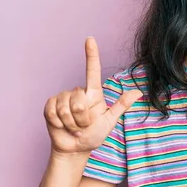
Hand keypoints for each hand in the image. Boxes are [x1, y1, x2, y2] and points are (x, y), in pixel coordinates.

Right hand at [43, 37, 141, 154]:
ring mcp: (62, 98)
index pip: (92, 70)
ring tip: (74, 127)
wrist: (75, 148)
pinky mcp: (49, 106)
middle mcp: (77, 92)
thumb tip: (138, 92)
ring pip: (65, 107)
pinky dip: (59, 123)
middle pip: (78, 99)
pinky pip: (52, 111)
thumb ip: (121, 106)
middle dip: (82, 118)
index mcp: (93, 93)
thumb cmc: (93, 135)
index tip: (90, 39)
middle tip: (83, 126)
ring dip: (71, 123)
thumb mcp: (109, 121)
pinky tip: (61, 126)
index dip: (91, 54)